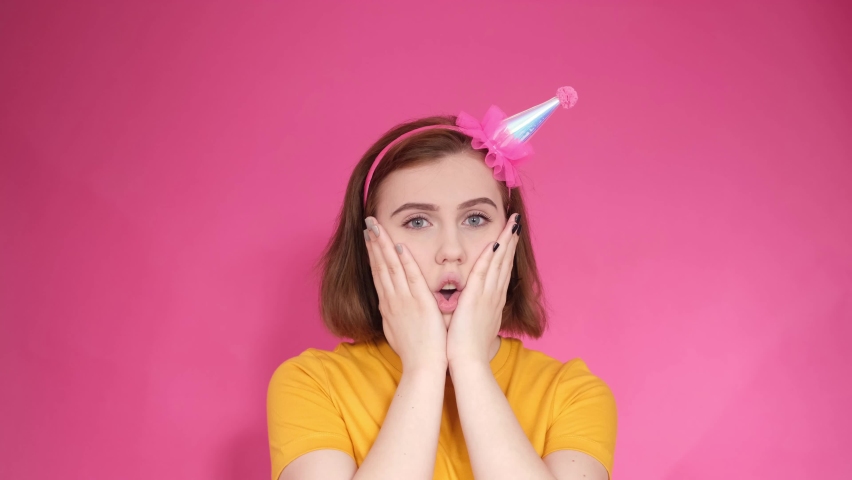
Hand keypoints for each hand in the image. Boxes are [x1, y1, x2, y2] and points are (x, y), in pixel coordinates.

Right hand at [364, 217, 447, 372]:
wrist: (422, 367)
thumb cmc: (414, 351)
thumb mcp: (397, 330)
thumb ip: (393, 315)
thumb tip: (388, 307)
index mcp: (388, 306)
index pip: (378, 274)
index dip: (373, 254)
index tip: (369, 237)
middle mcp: (392, 300)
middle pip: (380, 266)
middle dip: (374, 242)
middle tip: (369, 222)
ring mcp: (404, 300)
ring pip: (391, 267)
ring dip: (383, 245)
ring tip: (376, 227)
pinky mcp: (420, 303)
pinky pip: (411, 278)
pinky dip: (405, 262)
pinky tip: (400, 247)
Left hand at [446, 214, 520, 366]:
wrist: (469, 363)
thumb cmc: (468, 348)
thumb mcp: (476, 325)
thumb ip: (477, 312)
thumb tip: (477, 307)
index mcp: (493, 301)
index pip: (502, 271)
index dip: (507, 252)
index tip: (510, 236)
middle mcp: (494, 295)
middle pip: (505, 262)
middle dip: (511, 240)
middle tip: (516, 221)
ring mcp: (487, 296)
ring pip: (499, 263)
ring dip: (505, 241)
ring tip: (512, 223)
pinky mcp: (476, 298)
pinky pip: (484, 272)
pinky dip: (489, 257)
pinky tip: (494, 243)